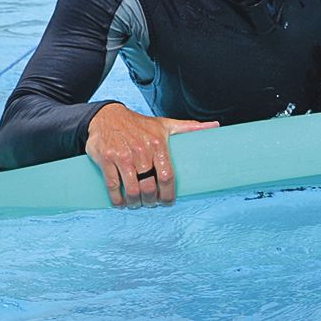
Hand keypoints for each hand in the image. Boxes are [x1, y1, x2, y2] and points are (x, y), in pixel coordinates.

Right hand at [84, 103, 218, 207]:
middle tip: (151, 203)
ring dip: (135, 202)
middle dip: (151, 200)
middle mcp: (141, 151)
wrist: (108, 116)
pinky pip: (113, 186)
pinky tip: (121, 203)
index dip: (168, 194)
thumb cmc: (140, 124)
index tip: (168, 202)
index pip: (167, 176)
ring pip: (132, 189)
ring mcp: (122, 156)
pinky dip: (117, 199)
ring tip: (137, 204)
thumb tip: (215, 126)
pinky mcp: (106, 159)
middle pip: (149, 186)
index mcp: (158, 144)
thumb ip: (189, 127)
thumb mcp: (165, 124)